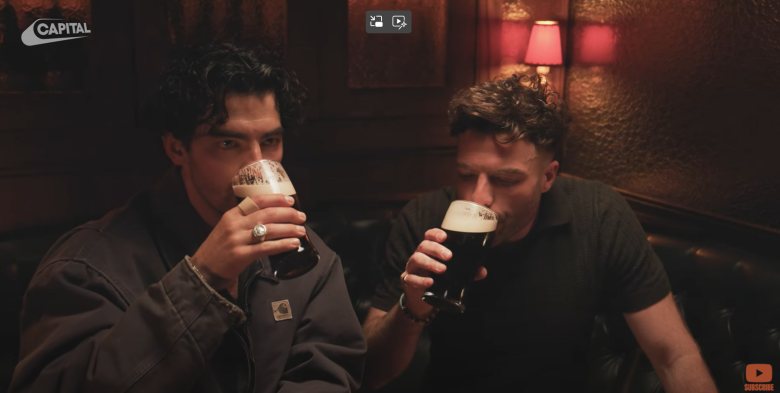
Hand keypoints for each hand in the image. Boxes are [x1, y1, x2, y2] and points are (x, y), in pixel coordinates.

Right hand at [191, 194, 306, 290]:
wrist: (202, 270)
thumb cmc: (219, 249)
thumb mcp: (228, 228)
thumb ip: (245, 221)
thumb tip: (271, 218)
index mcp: (232, 215)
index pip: (257, 201)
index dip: (276, 199)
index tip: (291, 200)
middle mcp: (235, 224)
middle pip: (267, 214)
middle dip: (288, 214)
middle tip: (301, 216)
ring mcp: (237, 239)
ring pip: (270, 230)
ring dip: (289, 229)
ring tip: (302, 230)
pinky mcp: (241, 255)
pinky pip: (267, 248)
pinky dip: (283, 244)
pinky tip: (294, 244)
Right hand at [400, 228, 487, 316]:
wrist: (420, 298)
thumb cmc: (437, 279)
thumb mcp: (452, 274)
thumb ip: (467, 272)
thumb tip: (482, 271)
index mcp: (429, 250)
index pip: (429, 236)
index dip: (435, 234)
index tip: (444, 236)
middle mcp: (419, 255)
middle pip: (423, 246)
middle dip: (436, 249)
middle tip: (449, 256)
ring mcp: (412, 268)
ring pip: (416, 259)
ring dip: (429, 263)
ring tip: (442, 269)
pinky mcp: (408, 281)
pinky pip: (411, 278)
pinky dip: (420, 280)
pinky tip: (430, 282)